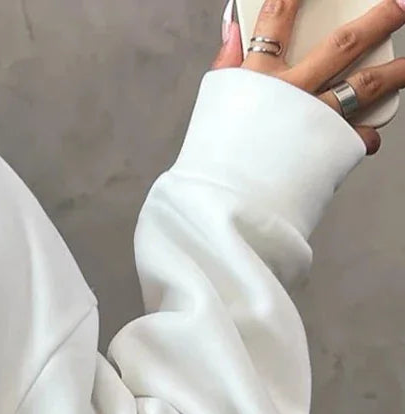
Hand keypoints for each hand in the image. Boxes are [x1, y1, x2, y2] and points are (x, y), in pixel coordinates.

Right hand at [213, 0, 404, 156]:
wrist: (223, 210)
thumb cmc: (212, 162)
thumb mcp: (212, 105)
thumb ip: (226, 63)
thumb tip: (233, 30)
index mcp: (258, 79)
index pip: (277, 17)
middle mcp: (293, 93)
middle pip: (343, 43)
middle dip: (378, 20)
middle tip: (399, 7)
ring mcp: (315, 120)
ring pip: (367, 84)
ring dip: (396, 71)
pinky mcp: (330, 150)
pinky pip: (359, 136)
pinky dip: (367, 134)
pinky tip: (371, 131)